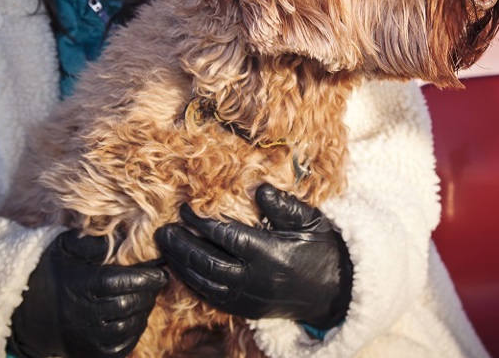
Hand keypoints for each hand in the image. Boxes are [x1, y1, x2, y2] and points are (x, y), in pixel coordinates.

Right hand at [10, 230, 168, 357]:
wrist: (19, 311)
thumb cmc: (46, 272)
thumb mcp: (65, 247)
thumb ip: (95, 242)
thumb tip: (125, 236)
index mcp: (86, 285)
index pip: (130, 281)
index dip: (150, 276)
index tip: (162, 269)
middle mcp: (90, 314)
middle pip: (134, 302)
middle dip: (149, 291)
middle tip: (155, 281)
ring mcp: (91, 337)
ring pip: (133, 324)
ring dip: (143, 310)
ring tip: (143, 297)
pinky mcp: (92, 353)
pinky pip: (124, 343)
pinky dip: (134, 329)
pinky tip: (132, 316)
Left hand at [155, 184, 352, 329]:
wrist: (335, 291)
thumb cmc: (322, 249)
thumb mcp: (310, 221)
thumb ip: (283, 206)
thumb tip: (259, 187)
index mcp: (270, 254)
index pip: (226, 236)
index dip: (202, 223)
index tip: (185, 209)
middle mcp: (255, 279)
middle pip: (208, 262)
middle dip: (182, 246)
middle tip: (163, 230)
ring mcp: (249, 298)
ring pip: (205, 283)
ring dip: (182, 265)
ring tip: (166, 248)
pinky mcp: (246, 310)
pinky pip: (212, 299)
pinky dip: (193, 284)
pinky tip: (181, 270)